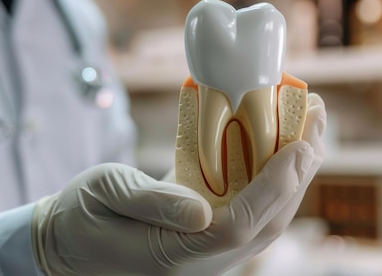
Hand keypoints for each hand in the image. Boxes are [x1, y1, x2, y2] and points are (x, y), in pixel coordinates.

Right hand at [31, 93, 325, 275]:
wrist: (65, 245)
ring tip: (309, 129)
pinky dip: (270, 180)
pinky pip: (250, 210)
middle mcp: (203, 261)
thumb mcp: (105, 196)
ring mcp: (208, 252)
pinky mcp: (206, 237)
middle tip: (316, 120)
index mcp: (177, 254)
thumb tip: (202, 211)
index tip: (300, 144)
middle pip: (268, 220)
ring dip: (293, 175)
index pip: (242, 223)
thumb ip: (153, 204)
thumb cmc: (79, 218)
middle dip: (299, 172)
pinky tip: (279, 147)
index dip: (275, 185)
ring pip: (266, 218)